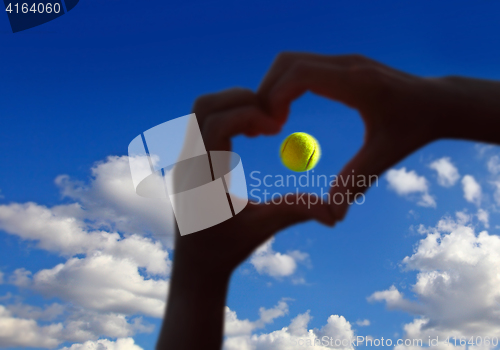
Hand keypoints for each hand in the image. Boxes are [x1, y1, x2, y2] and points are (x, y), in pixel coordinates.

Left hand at [174, 87, 334, 277]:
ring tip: (263, 123)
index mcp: (202, 180)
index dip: (248, 115)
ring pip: (201, 109)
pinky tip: (251, 131)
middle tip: (271, 116)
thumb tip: (335, 213)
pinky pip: (202, 120)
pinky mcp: (188, 158)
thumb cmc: (228, 249)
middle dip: (240, 99)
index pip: (216, 125)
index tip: (275, 127)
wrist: (196, 264)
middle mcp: (187, 164)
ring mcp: (183, 159)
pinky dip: (228, 114)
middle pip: (204, 106)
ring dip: (233, 104)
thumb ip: (296, 213)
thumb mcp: (263, 228)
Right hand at [257, 52, 450, 220]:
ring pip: (289, 61)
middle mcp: (347, 64)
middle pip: (286, 63)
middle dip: (266, 92)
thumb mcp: (384, 157)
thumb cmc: (414, 129)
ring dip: (274, 88)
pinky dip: (285, 86)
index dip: (275, 97)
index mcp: (356, 84)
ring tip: (275, 122)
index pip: (299, 74)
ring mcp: (343, 61)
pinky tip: (287, 113)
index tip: (272, 127)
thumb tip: (332, 216)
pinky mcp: (341, 64)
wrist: (437, 102)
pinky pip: (299, 67)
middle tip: (268, 127)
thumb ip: (355, 183)